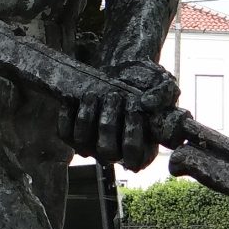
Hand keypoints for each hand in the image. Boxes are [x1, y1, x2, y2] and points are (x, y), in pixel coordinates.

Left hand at [58, 58, 178, 171]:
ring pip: (83, 142)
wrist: (123, 70)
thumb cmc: (147, 81)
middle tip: (114, 96)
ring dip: (87, 116)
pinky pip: (65, 133)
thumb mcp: (164, 84)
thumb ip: (162, 94)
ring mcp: (94, 145)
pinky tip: (75, 99)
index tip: (135, 109)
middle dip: (108, 123)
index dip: (133, 136)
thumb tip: (147, 103)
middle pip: (107, 151)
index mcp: (143, 149)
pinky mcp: (75, 133)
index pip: (134, 159)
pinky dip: (67, 115)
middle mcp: (117, 153)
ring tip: (94, 94)